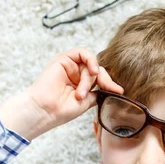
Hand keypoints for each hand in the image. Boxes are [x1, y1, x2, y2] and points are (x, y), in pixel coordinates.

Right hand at [0, 48, 123, 140]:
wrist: (45, 111)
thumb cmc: (61, 110)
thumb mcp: (87, 101)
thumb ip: (98, 92)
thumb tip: (116, 89)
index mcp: (81, 84)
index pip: (100, 78)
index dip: (110, 83)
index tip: (119, 91)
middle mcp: (75, 74)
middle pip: (98, 70)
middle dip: (105, 80)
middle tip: (106, 89)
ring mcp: (70, 66)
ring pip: (90, 64)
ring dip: (89, 79)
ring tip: (80, 94)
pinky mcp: (64, 59)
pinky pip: (83, 52)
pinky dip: (91, 60)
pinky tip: (92, 71)